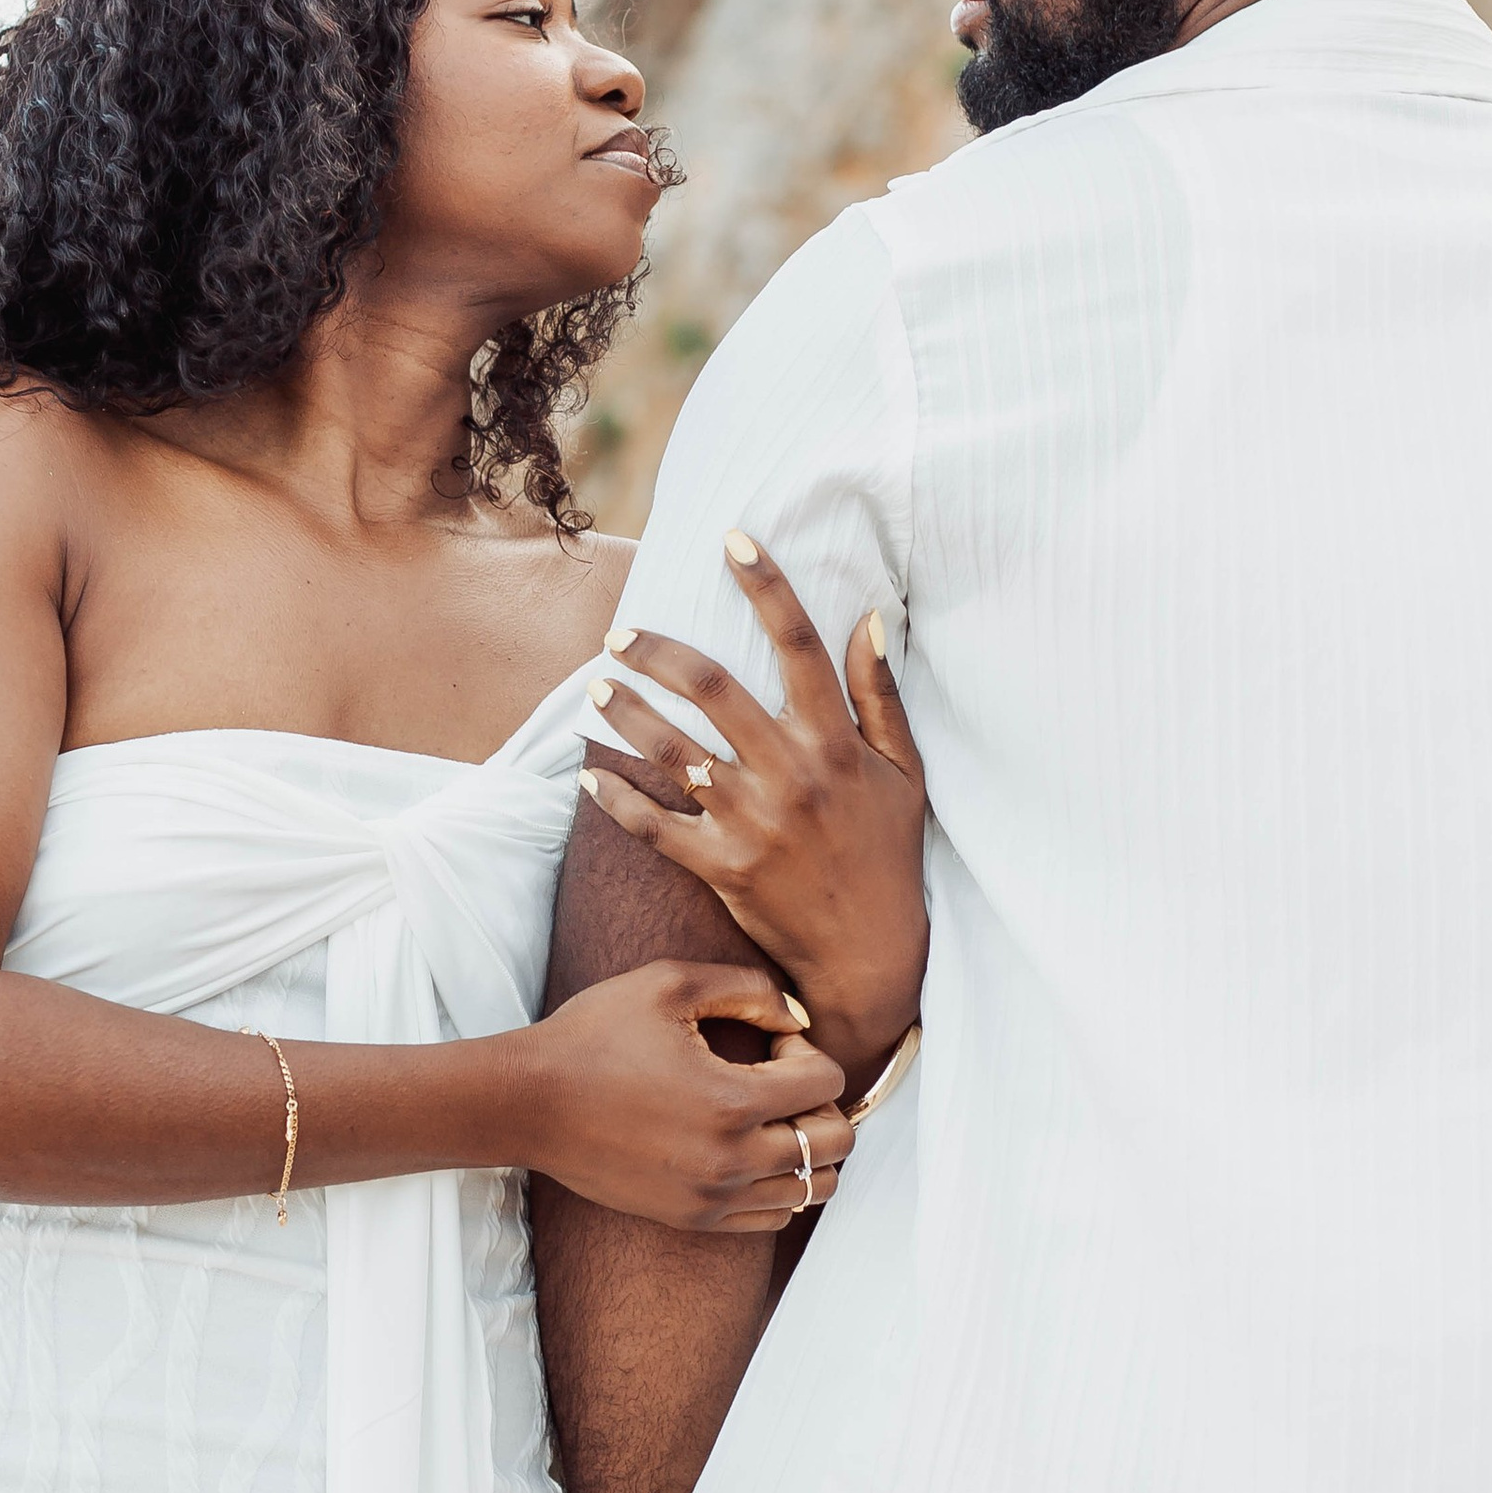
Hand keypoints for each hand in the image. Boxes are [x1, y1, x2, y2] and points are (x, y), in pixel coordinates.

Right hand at [510, 960, 853, 1231]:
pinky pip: (774, 1216)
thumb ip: (748, 989)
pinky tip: (747, 1147)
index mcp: (731, 1102)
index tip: (771, 1043)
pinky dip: (781, 1183)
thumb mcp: (669, 984)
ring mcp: (713, 1196)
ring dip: (809, 1147)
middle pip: (835, 1144)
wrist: (528, 1103)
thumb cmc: (593, 1035)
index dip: (808, 1052)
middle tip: (779, 1080)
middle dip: (823, 1103)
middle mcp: (730, 1160)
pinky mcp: (693, 1217)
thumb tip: (797, 1018)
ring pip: (813, 1188)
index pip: (828, 1083)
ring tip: (769, 1116)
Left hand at [582, 534, 928, 1096]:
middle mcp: (790, 774)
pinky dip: (615, 799)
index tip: (734, 538)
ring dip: (627, 714)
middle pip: (713, 688)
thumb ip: (880, 695)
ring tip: (598, 687)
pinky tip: (587, 774)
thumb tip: (870, 617)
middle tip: (622, 633)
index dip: (767, 586)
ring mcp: (752, 823)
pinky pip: (654, 825)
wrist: (871, 954)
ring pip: (673, 751)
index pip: (800, 645)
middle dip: (659, 651)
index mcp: (835, 744)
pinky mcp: (721, 867)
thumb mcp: (904, 772)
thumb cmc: (889, 854)